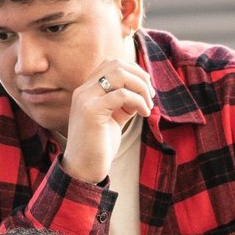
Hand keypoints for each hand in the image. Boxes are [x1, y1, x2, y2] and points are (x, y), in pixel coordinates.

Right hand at [60, 53, 153, 183]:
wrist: (83, 170)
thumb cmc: (99, 147)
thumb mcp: (114, 118)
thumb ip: (124, 102)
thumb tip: (144, 89)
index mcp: (87, 91)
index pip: (111, 64)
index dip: (133, 71)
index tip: (146, 90)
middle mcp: (83, 91)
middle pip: (116, 64)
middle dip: (140, 76)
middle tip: (151, 95)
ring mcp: (85, 100)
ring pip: (119, 74)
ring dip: (141, 87)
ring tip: (148, 105)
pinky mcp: (91, 111)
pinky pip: (122, 95)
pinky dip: (139, 101)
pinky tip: (144, 114)